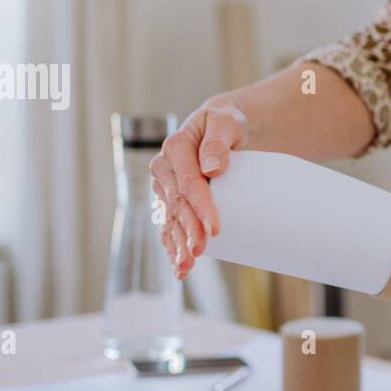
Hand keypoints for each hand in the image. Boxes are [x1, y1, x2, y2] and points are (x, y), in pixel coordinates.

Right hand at [149, 94, 248, 278]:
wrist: (221, 127)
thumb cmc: (226, 123)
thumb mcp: (226, 122)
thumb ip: (218, 141)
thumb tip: (212, 169)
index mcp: (175, 148)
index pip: (188, 182)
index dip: (201, 207)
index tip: (215, 228)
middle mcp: (164, 170)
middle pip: (178, 206)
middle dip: (188, 231)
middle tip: (200, 252)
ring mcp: (166, 188)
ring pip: (170, 220)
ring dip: (177, 246)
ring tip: (186, 268)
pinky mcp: (171, 201)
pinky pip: (169, 227)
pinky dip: (173, 248)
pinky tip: (179, 268)